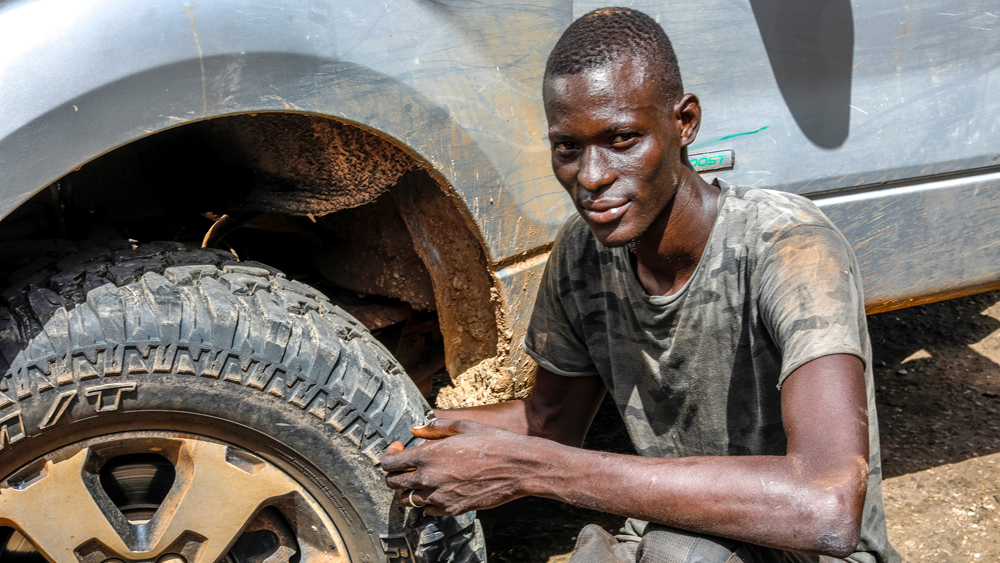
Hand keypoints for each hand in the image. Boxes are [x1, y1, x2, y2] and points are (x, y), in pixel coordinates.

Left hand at [381, 418, 535, 515]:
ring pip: (408, 500)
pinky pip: (428, 511)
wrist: (517, 466)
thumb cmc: (493, 442)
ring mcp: (440, 497)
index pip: (389, 463)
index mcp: (428, 456)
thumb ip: (435, 428)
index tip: (398, 449)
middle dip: (395, 473)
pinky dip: (428, 502)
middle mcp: (429, 479)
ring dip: (410, 489)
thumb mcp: (463, 426)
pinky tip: (439, 490)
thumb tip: (417, 429)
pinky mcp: (453, 509)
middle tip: (406, 464)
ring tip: (422, 478)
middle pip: (393, 484)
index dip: (389, 455)